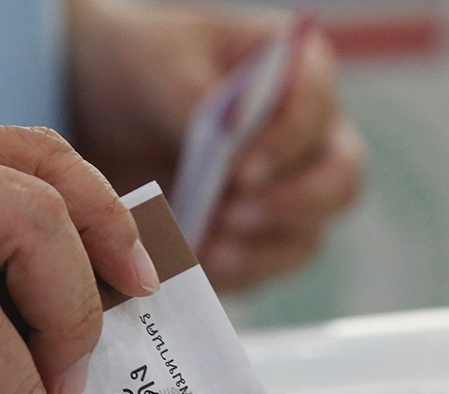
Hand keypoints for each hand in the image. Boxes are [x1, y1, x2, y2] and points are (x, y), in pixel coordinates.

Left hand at [67, 0, 362, 291]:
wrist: (108, 112)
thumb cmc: (147, 69)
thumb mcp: (159, 67)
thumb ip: (194, 98)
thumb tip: (225, 137)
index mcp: (298, 71)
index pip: (316, 106)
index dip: (285, 142)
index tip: (237, 169)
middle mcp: (312, 138)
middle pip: (339, 180)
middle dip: (292, 203)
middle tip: (233, 214)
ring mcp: (293, 193)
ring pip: (308, 234)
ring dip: (261, 248)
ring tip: (207, 245)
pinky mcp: (262, 239)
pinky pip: (266, 268)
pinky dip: (234, 272)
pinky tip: (197, 264)